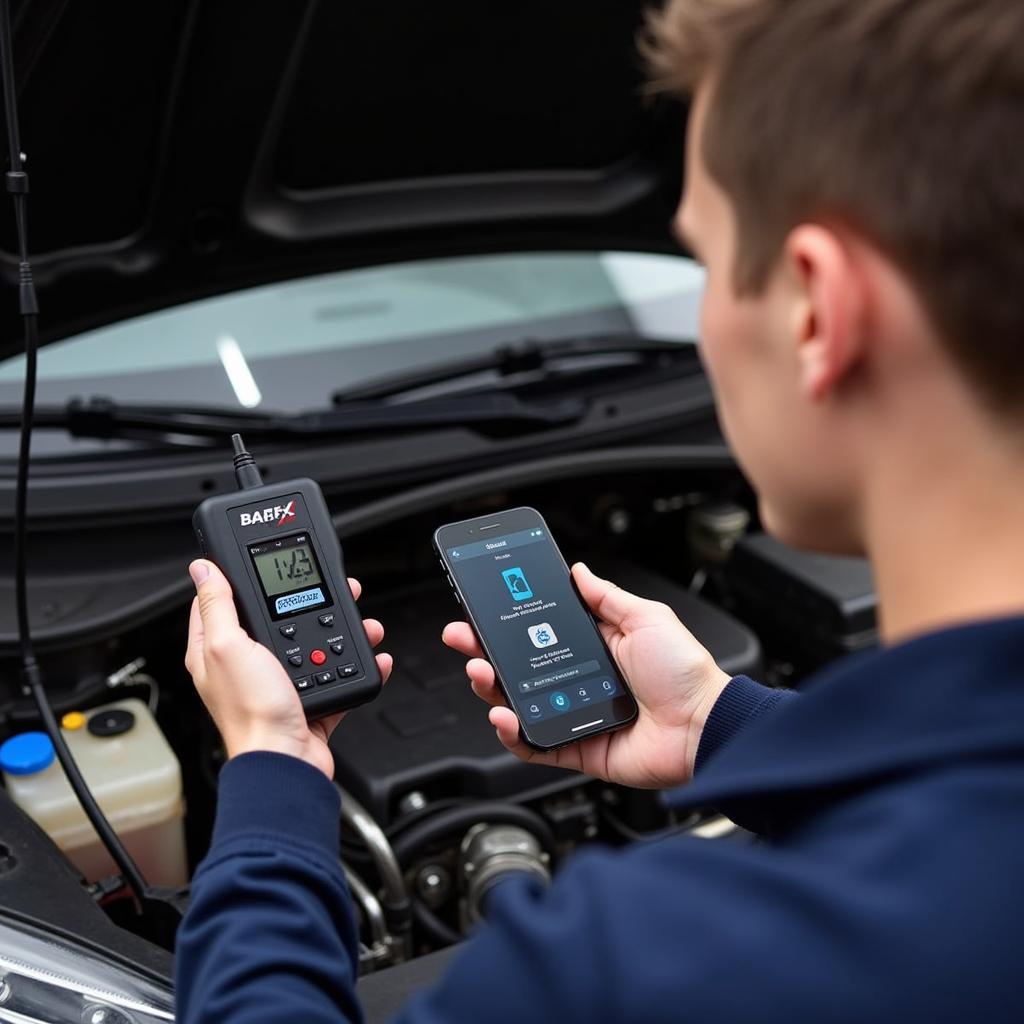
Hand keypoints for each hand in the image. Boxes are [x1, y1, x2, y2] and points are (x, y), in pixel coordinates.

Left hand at [184, 559, 392, 778]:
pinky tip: (372, 654)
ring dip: (342, 630)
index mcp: (216, 653)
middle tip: (331, 587)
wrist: (287, 763)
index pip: (220, 604)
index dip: (238, 581)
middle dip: (307, 601)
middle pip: (278, 621)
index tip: (261, 564)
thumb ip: (218, 606)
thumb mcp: (228, 647)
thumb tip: (201, 569)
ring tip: (361, 620)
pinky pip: (337, 675)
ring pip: (313, 645)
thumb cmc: (253, 713)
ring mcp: (279, 685)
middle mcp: (246, 668)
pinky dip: (358, 664)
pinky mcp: (309, 702)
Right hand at [442, 562, 728, 788]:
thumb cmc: (684, 672)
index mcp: (592, 648)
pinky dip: (512, 734)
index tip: (482, 609)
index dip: (507, 623)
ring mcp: (573, 715)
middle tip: (462, 637)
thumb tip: (578, 571)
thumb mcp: (645, 617)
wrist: (704, 725)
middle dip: (483, 650)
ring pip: (517, 704)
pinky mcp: (577, 749)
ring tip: (481, 672)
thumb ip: (606, 597)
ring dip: (491, 688)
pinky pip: (534, 745)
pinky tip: (503, 716)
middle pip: (517, 667)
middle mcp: (577, 680)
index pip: (537, 633)